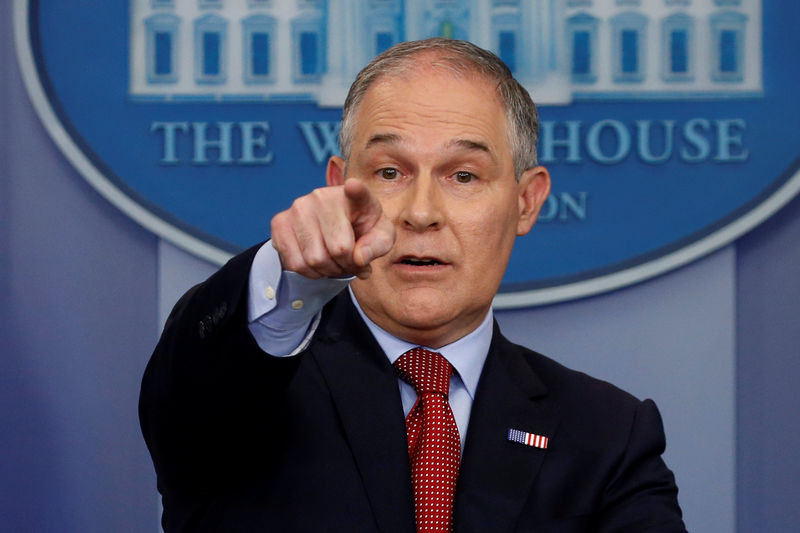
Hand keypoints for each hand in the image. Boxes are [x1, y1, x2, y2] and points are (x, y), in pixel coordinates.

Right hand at [270, 178, 395, 279]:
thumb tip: (359, 257)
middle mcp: (322, 196)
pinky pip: (294, 262)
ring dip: (327, 271)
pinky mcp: (280, 222)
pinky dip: (309, 272)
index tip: (353, 186)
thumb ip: (377, 246)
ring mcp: (298, 207)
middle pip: (337, 249)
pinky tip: (317, 262)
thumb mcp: (381, 237)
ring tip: (334, 262)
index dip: (356, 190)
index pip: (357, 191)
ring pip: (313, 260)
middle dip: (346, 265)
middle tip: (349, 262)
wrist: (335, 228)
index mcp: (355, 195)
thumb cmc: (362, 229)